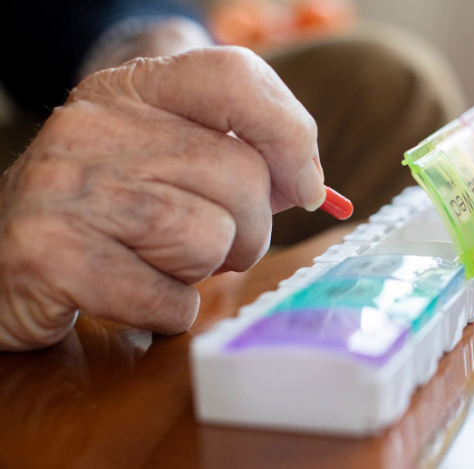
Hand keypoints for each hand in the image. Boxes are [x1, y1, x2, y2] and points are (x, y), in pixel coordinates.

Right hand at [0, 46, 325, 350]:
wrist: (3, 252)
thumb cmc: (110, 207)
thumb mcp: (166, 156)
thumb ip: (240, 154)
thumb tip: (309, 183)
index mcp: (133, 90)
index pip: (234, 77)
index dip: (290, 134)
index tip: (303, 186)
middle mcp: (96, 126)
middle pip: (242, 178)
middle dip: (250, 231)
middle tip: (215, 245)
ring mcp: (68, 187)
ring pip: (210, 239)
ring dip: (204, 271)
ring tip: (162, 264)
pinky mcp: (51, 254)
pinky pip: (168, 299)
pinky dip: (169, 311)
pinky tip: (136, 295)